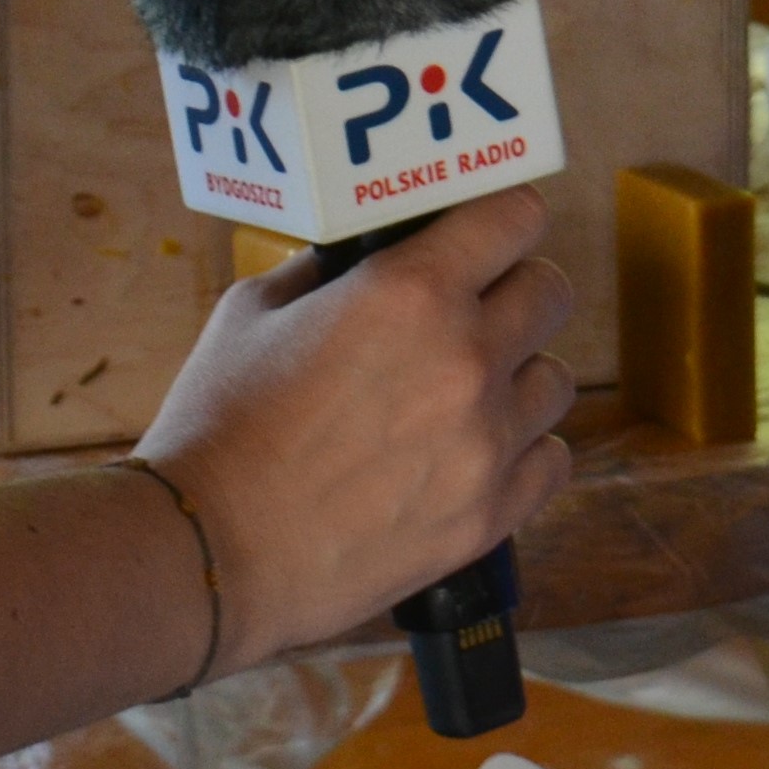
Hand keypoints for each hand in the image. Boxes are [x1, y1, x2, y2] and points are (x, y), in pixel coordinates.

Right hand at [132, 188, 574, 669]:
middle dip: (515, 290)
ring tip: (467, 393)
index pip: (515, 218)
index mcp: (410, 290)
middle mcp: (466, 356)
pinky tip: (479, 451)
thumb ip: (321, 272)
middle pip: (549, 291)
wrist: (213, 550)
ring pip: (555, 379)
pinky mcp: (489, 514)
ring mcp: (486, 440)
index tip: (488, 232)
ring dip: (518, 375)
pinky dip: (524, 450)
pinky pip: (552, 459)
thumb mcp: (253, 310)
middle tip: (475, 310)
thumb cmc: (220, 425)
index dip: (503, 219)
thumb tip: (358, 257)